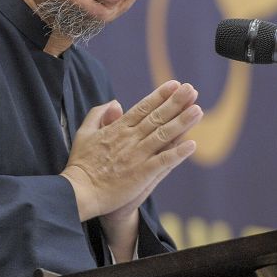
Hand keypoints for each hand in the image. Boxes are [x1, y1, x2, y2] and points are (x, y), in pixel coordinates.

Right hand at [61, 80, 201, 222]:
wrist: (79, 192)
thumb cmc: (81, 164)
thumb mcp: (84, 133)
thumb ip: (99, 115)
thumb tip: (115, 102)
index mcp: (117, 129)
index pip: (143, 108)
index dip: (160, 95)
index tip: (175, 85)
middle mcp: (130, 139)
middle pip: (157, 117)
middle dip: (176, 102)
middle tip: (192, 90)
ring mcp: (137, 156)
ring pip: (163, 135)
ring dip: (182, 122)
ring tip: (198, 110)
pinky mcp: (141, 174)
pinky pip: (163, 161)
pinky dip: (177, 153)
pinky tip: (192, 144)